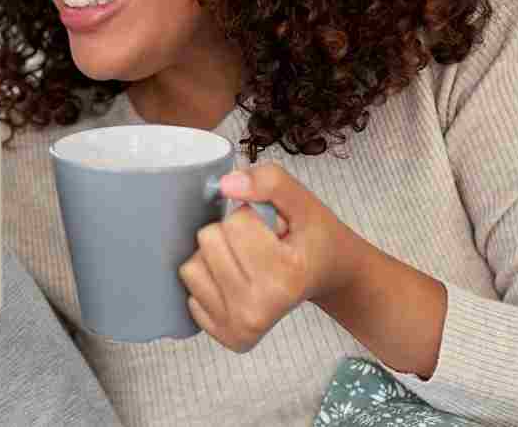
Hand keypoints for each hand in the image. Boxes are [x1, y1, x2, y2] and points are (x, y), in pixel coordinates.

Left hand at [178, 164, 361, 352]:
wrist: (328, 274)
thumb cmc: (313, 238)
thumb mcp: (302, 201)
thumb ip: (269, 181)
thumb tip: (226, 185)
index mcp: (285, 276)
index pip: (234, 222)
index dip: (250, 216)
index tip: (272, 231)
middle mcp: (260, 309)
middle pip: (208, 241)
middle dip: (230, 234)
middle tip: (260, 246)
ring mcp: (241, 327)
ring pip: (191, 266)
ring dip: (216, 256)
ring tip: (248, 262)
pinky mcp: (226, 336)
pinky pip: (190, 290)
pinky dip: (210, 279)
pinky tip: (238, 281)